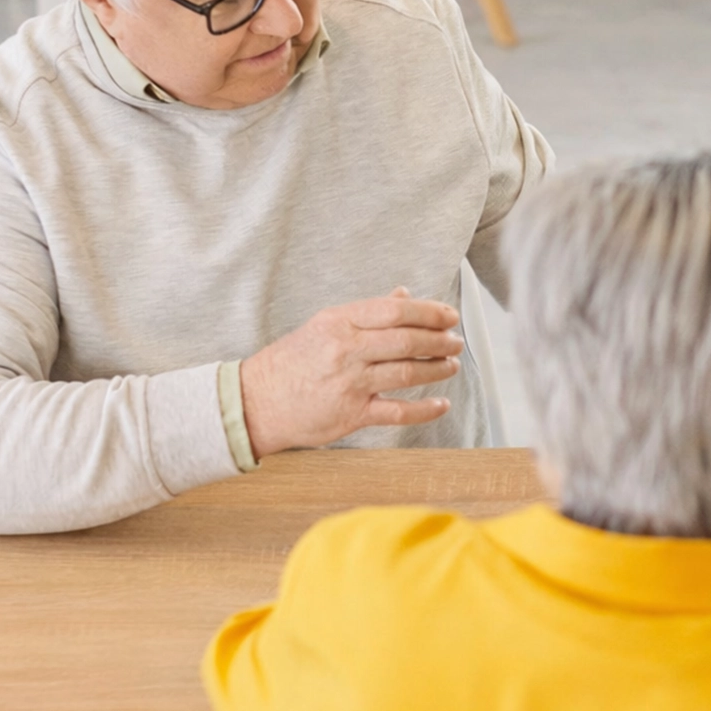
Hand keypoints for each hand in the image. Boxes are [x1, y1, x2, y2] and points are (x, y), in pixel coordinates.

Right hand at [240, 287, 463, 458]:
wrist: (255, 403)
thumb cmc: (290, 362)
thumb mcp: (324, 326)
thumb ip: (366, 313)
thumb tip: (403, 296)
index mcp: (338, 322)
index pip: (394, 311)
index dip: (429, 312)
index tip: (449, 316)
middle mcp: (345, 350)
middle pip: (406, 341)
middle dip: (439, 341)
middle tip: (455, 341)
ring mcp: (350, 383)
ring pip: (407, 373)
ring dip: (436, 369)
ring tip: (451, 365)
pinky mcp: (352, 414)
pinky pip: (397, 411)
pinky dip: (425, 409)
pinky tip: (441, 404)